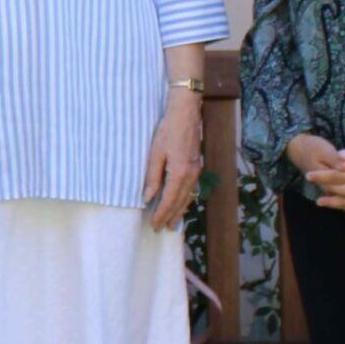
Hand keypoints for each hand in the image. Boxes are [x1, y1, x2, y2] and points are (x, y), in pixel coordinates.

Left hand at [143, 91, 202, 230]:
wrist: (185, 114)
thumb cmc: (168, 131)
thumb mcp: (155, 153)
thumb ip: (152, 177)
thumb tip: (148, 197)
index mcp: (180, 173)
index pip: (169, 200)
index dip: (161, 214)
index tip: (154, 225)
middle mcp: (191, 176)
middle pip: (180, 202)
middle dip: (171, 216)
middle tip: (162, 229)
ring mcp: (196, 171)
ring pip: (188, 197)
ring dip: (180, 211)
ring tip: (173, 223)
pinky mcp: (196, 166)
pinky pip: (191, 189)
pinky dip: (185, 200)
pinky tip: (181, 203)